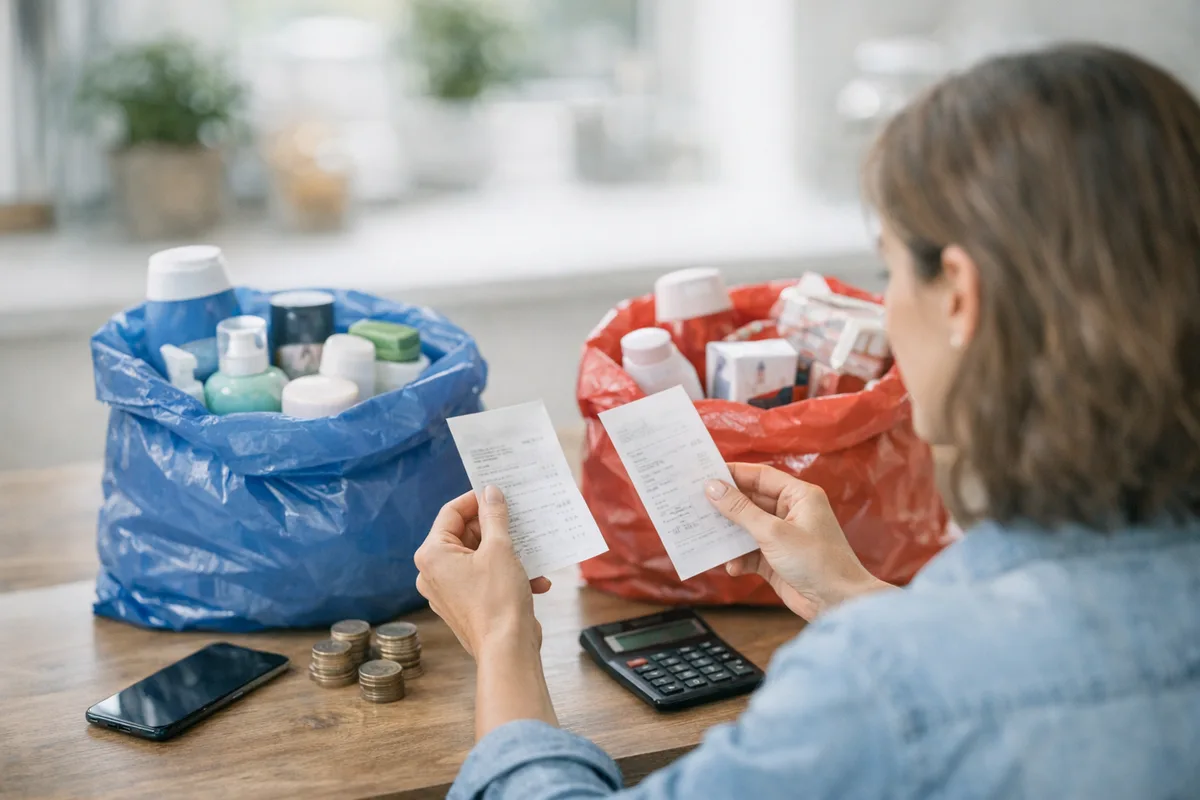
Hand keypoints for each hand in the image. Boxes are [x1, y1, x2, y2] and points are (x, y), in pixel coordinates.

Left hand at [414, 486, 549, 657]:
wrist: (508, 650)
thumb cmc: (499, 599)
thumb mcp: (500, 548)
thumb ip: (494, 516)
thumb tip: (490, 492)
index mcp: (432, 555)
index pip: (451, 512)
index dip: (477, 499)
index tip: (499, 493)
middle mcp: (434, 572)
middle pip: (465, 534)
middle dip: (497, 529)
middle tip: (521, 520)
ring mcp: (449, 591)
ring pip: (479, 557)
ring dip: (508, 553)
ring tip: (532, 552)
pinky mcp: (466, 604)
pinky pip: (485, 578)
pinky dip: (508, 574)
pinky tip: (536, 580)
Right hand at [705, 464, 891, 620]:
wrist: (838, 604)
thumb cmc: (817, 562)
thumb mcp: (773, 532)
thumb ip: (740, 510)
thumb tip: (713, 488)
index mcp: (798, 496)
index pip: (760, 476)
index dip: (733, 474)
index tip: (704, 473)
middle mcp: (791, 513)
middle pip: (750, 501)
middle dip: (725, 506)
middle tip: (695, 503)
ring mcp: (783, 537)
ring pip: (746, 528)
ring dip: (729, 534)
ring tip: (705, 534)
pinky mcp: (776, 560)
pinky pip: (749, 552)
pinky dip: (739, 558)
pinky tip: (732, 566)